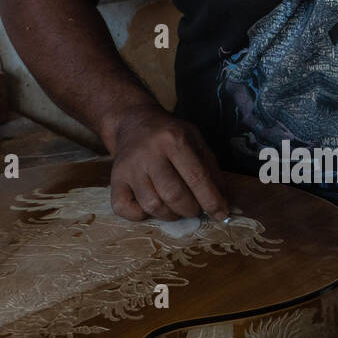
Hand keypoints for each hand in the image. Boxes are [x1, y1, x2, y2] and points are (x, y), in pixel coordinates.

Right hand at [105, 103, 229, 223]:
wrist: (133, 122)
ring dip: (170, 215)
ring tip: (176, 206)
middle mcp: (149, 153)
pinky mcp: (114, 179)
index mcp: (174, 139)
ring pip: (152, 206)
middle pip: (174, 195)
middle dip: (191, 210)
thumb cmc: (169, 135)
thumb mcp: (196, 141)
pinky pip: (125, 209)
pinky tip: (151, 205)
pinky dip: (140, 215)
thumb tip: (222, 204)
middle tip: (195, 208)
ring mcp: (129, 167)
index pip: (197, 178)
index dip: (212, 201)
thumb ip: (211, 170)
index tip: (221, 215)